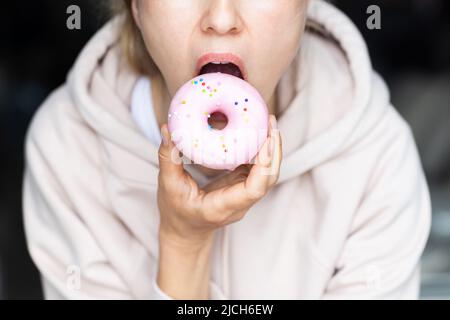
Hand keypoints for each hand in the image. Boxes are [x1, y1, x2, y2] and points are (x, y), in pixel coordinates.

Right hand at [157, 114, 281, 246]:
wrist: (185, 231)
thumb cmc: (176, 212)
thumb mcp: (168, 186)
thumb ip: (168, 158)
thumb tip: (167, 129)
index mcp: (223, 207)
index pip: (254, 189)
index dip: (264, 164)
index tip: (265, 140)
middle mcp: (240, 203)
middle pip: (268, 178)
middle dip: (273, 149)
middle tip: (270, 121)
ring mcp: (244, 195)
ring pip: (268, 172)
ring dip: (271, 147)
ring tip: (267, 121)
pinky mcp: (243, 185)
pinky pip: (259, 168)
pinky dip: (261, 149)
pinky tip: (257, 130)